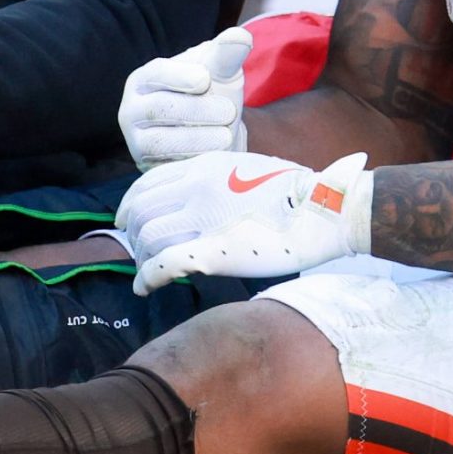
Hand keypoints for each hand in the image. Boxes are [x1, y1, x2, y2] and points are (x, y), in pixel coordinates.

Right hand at [118, 27, 250, 169]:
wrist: (215, 134)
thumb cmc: (213, 95)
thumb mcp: (222, 72)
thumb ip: (228, 54)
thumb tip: (240, 36)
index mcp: (144, 79)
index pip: (155, 74)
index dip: (179, 76)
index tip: (205, 80)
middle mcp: (132, 110)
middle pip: (158, 108)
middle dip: (196, 110)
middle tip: (228, 111)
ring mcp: (137, 142)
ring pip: (160, 142)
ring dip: (197, 138)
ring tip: (225, 135)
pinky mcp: (148, 170)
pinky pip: (167, 167)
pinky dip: (193, 161)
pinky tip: (214, 155)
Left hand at [119, 149, 371, 295]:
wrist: (324, 209)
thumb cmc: (297, 192)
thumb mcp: (248, 167)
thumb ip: (218, 179)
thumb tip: (199, 197)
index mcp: (205, 165)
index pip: (147, 182)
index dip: (130, 204)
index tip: (128, 220)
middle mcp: (196, 187)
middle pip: (140, 209)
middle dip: (132, 232)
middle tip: (136, 250)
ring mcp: (202, 219)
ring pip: (147, 236)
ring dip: (140, 256)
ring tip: (146, 270)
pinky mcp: (212, 252)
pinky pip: (163, 264)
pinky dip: (146, 277)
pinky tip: (144, 288)